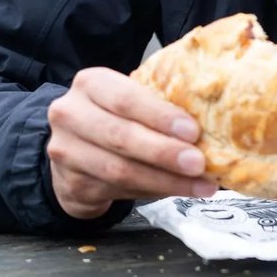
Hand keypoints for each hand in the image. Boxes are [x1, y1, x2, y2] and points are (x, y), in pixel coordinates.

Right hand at [47, 67, 216, 220]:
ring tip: (199, 185)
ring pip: (120, 170)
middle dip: (165, 152)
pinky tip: (178, 191)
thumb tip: (211, 117)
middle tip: (199, 163)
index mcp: (91, 83)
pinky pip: (118, 191)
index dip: (160, 116)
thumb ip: (156, 103)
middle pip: (122, 137)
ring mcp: (65, 152)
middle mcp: (70, 114)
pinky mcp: (71, 185)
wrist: (70, 149)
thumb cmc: (112, 117)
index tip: (193, 131)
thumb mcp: (126, 99)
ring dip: (165, 180)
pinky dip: (155, 192)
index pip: (126, 99)